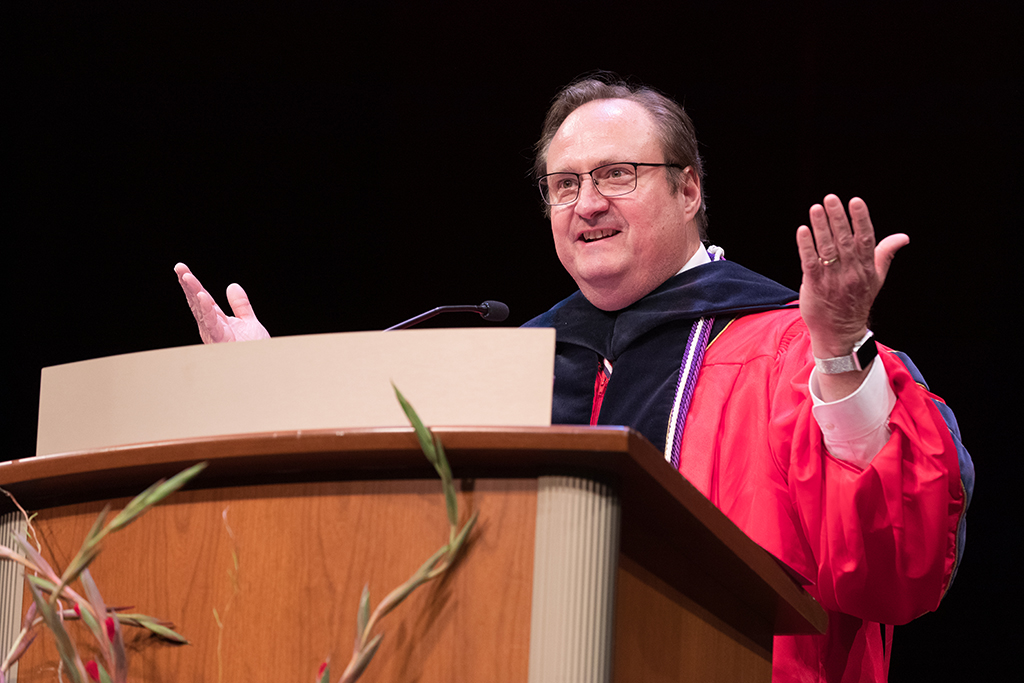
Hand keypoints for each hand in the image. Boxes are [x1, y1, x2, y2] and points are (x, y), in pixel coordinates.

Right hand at [174, 263, 269, 342]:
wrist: (263, 366)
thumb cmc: (254, 349)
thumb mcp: (248, 321)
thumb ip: (240, 305)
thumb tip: (232, 286)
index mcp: (217, 321)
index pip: (203, 298)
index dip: (193, 284)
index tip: (183, 269)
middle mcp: (212, 327)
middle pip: (197, 302)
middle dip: (187, 285)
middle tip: (179, 268)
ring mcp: (214, 334)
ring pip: (200, 310)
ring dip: (193, 293)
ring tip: (187, 277)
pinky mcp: (220, 341)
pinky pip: (211, 323)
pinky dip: (206, 310)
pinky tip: (202, 297)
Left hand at [796, 196, 906, 395]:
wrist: (839, 331)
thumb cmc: (856, 301)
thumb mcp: (876, 278)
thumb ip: (885, 253)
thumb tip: (903, 236)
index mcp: (866, 268)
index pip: (865, 239)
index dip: (861, 219)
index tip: (855, 201)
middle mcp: (851, 272)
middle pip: (845, 240)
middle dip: (838, 217)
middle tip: (831, 198)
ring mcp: (832, 278)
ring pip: (827, 248)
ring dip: (821, 227)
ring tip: (816, 208)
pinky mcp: (815, 284)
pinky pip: (810, 262)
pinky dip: (806, 246)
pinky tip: (803, 230)